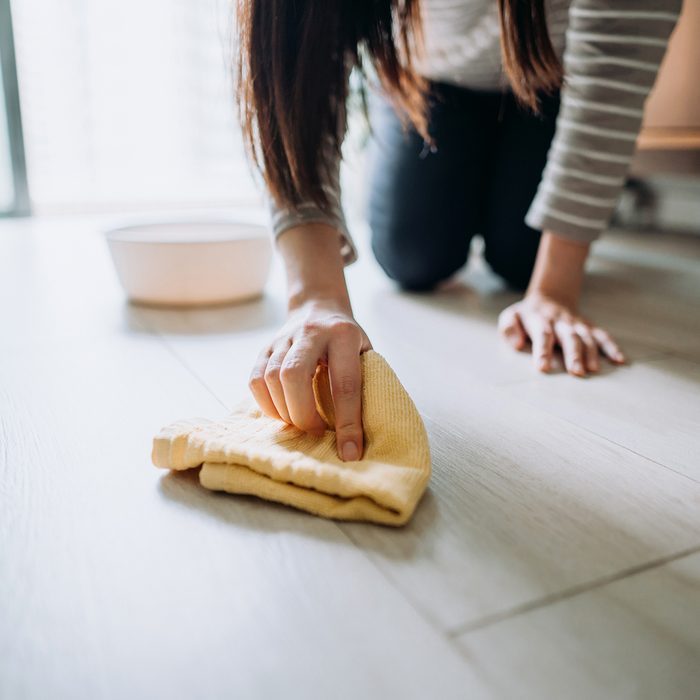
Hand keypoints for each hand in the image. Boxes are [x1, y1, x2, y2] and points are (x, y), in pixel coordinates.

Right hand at [249, 298, 372, 460]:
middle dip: (303, 414)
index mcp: (344, 336)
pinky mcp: (265, 347)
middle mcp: (311, 332)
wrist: (318, 307)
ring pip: (271, 378)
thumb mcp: (365, 353)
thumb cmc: (347, 341)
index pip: (345, 384)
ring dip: (285, 411)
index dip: (348, 422)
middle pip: (295, 376)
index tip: (350, 452)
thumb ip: (365, 384)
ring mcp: (283, 338)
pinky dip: (267, 405)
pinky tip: (282, 413)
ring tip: (300, 423)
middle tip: (316, 432)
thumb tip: (361, 434)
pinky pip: (256, 380)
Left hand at [498, 291, 625, 376]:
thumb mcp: (510, 317)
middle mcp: (560, 322)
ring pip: (587, 337)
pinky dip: (612, 347)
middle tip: (576, 372)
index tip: (543, 368)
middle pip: (569, 337)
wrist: (550, 297)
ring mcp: (576, 324)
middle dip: (573, 354)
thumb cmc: (526, 315)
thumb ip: (508, 329)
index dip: (543, 351)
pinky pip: (602, 336)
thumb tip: (517, 344)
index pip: (542, 335)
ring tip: (593, 369)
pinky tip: (620, 360)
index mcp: (539, 320)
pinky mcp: (588, 327)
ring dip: (591, 353)